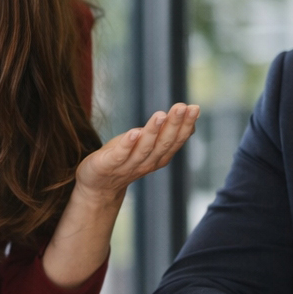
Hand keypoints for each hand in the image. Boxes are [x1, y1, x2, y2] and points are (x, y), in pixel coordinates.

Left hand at [74, 103, 198, 200]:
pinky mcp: (108, 165)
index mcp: (158, 157)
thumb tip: (191, 122)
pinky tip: (134, 132)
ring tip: (160, 114)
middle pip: (163, 143)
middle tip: (181, 107)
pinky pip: (120, 156)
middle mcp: (147, 163)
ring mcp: (128, 166)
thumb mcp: (148, 145)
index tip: (194, 108)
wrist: (98, 186)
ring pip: (144, 149)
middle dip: (174, 125)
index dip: (185, 125)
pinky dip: (128, 144)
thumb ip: (166, 136)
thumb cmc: (124, 158)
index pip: (176, 140)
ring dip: (153, 132)